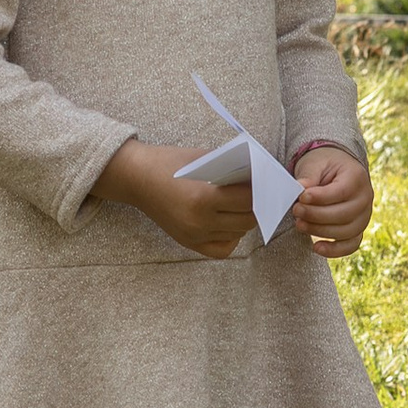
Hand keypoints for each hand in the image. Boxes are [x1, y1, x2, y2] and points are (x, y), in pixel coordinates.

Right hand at [91, 138, 257, 258]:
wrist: (137, 178)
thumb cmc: (171, 163)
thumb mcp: (205, 160)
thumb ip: (232, 172)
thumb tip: (263, 178)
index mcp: (204, 198)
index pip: (248, 200)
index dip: (262, 191)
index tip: (270, 182)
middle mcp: (199, 222)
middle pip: (246, 220)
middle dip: (259, 206)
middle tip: (264, 193)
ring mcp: (193, 235)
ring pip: (237, 233)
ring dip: (246, 220)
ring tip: (248, 205)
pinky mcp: (188, 243)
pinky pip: (222, 248)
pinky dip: (231, 236)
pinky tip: (230, 222)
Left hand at [290, 143, 373, 258]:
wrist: (336, 170)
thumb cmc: (325, 165)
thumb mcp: (315, 163)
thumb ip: (308, 176)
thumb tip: (298, 189)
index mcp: (357, 177)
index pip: (340, 192)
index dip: (320, 198)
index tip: (301, 197)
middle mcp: (365, 198)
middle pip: (343, 214)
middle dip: (316, 215)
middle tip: (296, 211)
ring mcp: (364, 216)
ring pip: (345, 232)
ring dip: (320, 231)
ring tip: (300, 224)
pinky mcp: (358, 230)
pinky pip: (350, 245)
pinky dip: (334, 250)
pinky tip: (316, 248)